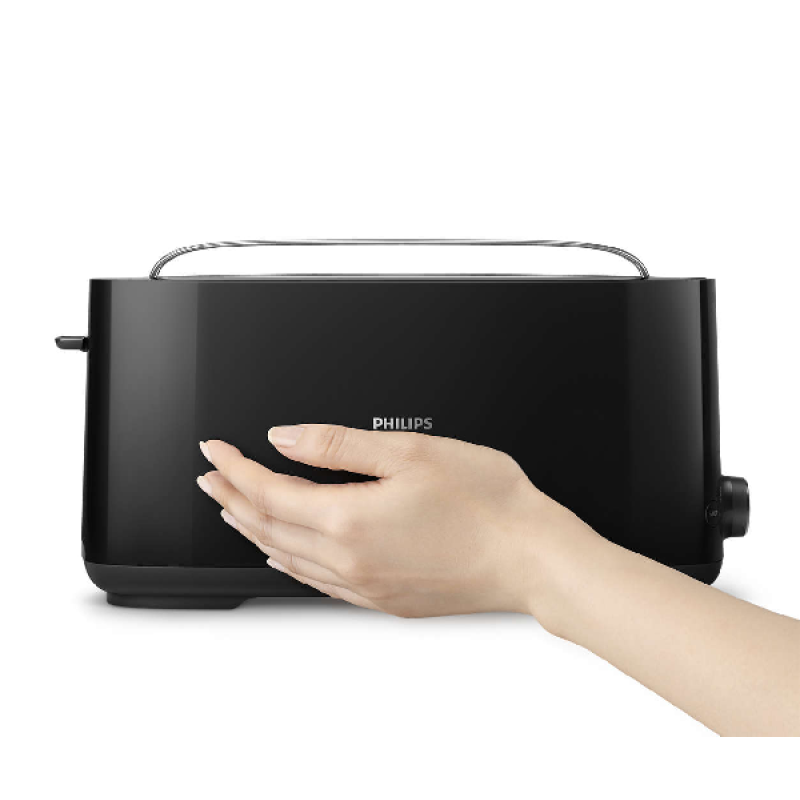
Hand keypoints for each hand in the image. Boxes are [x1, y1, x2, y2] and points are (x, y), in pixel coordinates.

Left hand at [196, 424, 591, 618]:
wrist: (531, 556)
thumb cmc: (486, 504)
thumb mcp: (409, 452)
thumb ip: (338, 445)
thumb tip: (286, 437)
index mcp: (349, 519)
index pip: (268, 490)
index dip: (236, 467)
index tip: (216, 449)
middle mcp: (349, 560)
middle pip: (267, 526)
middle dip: (232, 497)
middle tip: (210, 477)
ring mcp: (365, 586)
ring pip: (286, 557)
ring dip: (253, 529)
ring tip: (233, 510)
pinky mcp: (384, 600)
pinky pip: (317, 582)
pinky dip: (288, 561)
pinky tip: (283, 554)